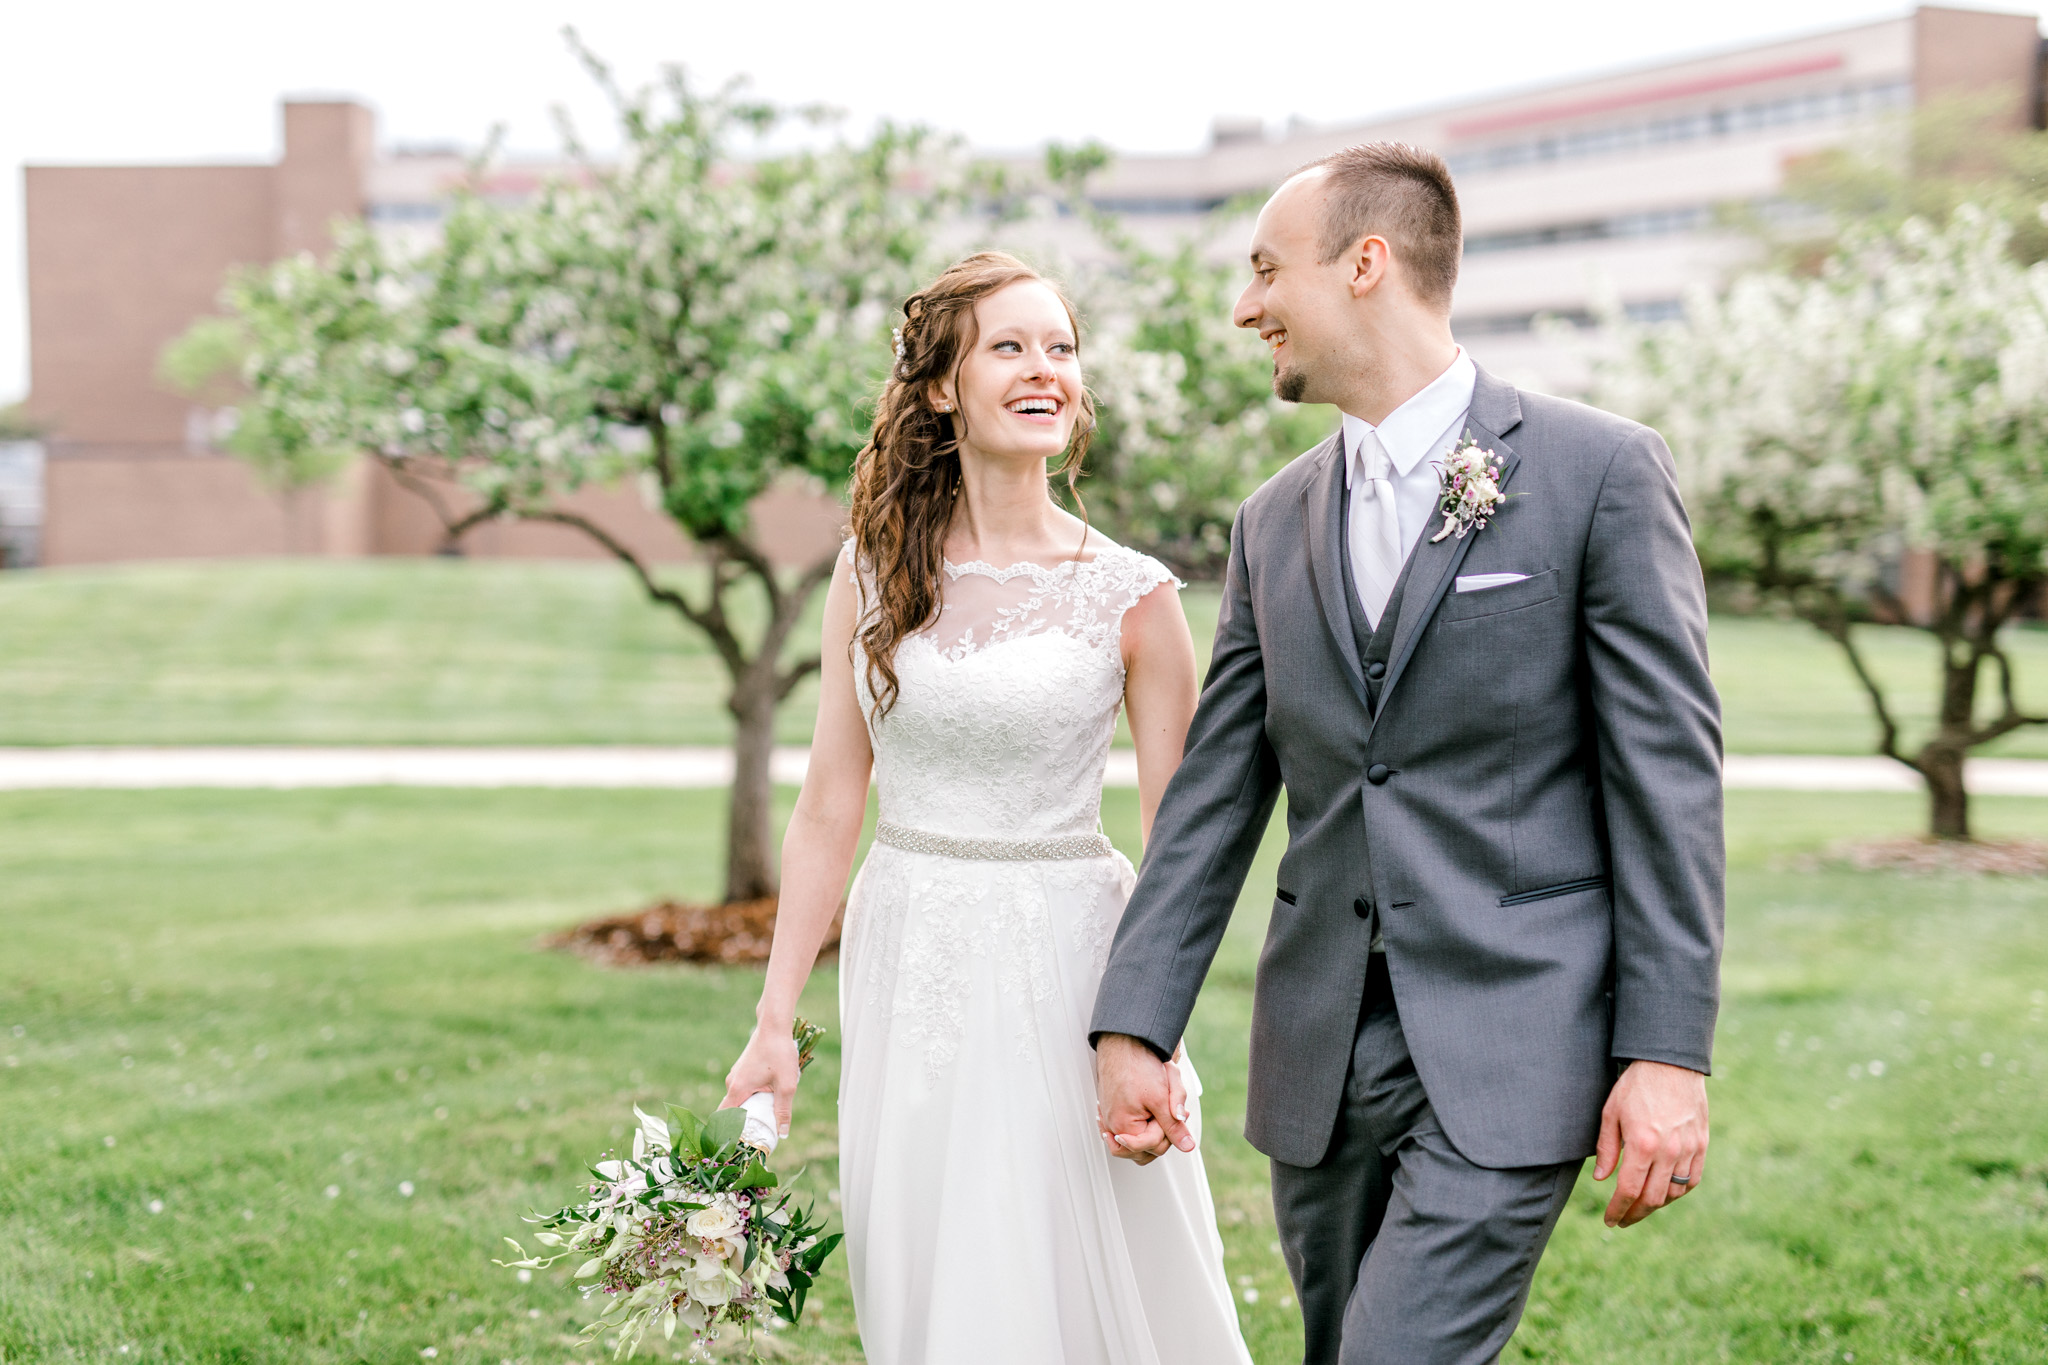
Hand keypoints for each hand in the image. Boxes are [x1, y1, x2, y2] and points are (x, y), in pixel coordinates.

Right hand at [721, 1020, 800, 1139]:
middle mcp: (732, 1083)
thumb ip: (783, 1110)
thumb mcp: (786, 1085)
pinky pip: (745, 1089)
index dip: (728, 1132)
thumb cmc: (780, 1052)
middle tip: (760, 1134)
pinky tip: (770, 1094)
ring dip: (752, 1107)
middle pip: (733, 1111)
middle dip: (745, 1122)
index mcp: (737, 1089)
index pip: (724, 1118)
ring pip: (741, 1099)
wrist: (775, 1025)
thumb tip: (782, 1133)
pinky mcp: (743, 1069)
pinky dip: (754, 1096)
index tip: (739, 1143)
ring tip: (768, 1114)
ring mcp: (736, 1074)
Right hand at [1095, 1034, 1193, 1165]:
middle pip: (1143, 1150)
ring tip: (1158, 1111)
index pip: (1152, 1147)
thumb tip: (1188, 1146)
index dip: (1167, 1132)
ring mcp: (1110, 1120)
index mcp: (1123, 1127)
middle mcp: (1112, 1127)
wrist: (1124, 1042)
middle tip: (1165, 1109)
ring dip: (1151, 1131)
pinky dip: (1140, 1126)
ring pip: (1137, 1141)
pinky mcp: (1111, 1112)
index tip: (1168, 1114)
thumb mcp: (1162, 1098)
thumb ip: (1174, 1127)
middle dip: (1160, 1132)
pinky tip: (1147, 1114)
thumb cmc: (1139, 1066)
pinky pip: (1127, 1130)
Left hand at [1594, 1059, 1708, 1226]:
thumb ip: (1607, 1149)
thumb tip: (1601, 1179)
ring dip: (1656, 1206)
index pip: (1628, 1190)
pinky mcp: (1701, 1145)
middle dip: (1635, 1214)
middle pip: (1652, 1199)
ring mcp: (1688, 1150)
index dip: (1618, 1209)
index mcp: (1642, 1144)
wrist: (1670, 1063)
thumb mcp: (1611, 1113)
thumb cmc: (1635, 1085)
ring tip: (1641, 1207)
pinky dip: (1678, 1193)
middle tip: (1623, 1219)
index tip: (1610, 1219)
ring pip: (1673, 1194)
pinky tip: (1666, 1194)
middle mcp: (1668, 1152)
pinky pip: (1692, 1180)